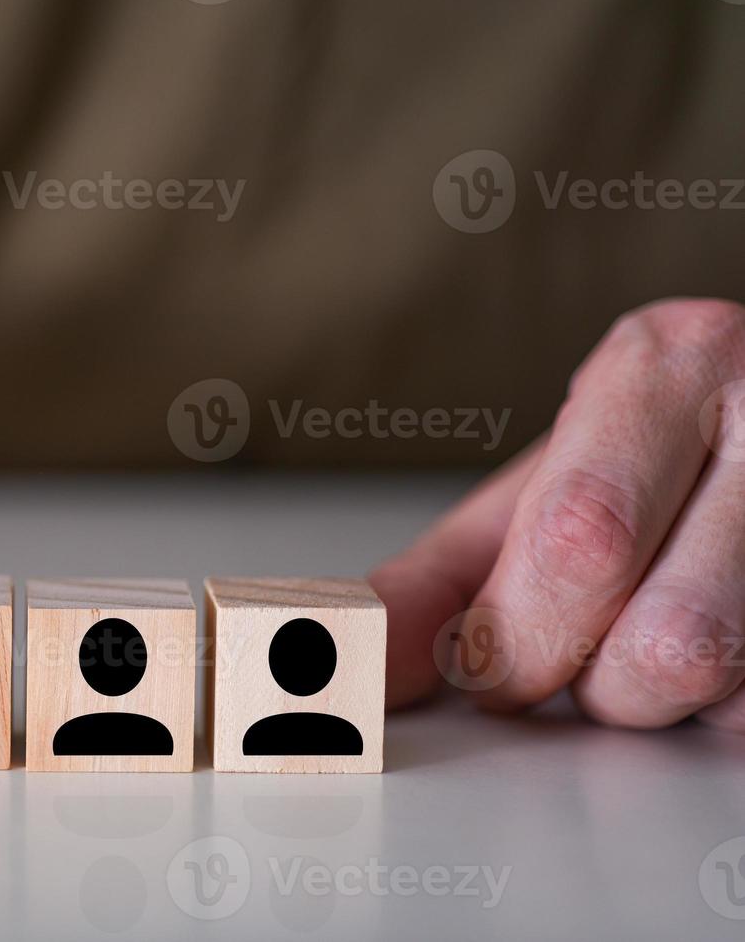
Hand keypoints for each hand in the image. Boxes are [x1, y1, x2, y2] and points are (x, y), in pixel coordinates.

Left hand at [375, 297, 744, 729]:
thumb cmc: (651, 454)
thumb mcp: (537, 486)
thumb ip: (441, 574)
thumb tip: (359, 652)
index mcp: (669, 364)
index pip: (581, 537)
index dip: (516, 633)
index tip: (478, 662)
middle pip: (669, 634)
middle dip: (584, 680)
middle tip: (546, 662)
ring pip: (730, 684)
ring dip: (654, 696)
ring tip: (634, 636)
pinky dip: (717, 703)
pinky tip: (708, 639)